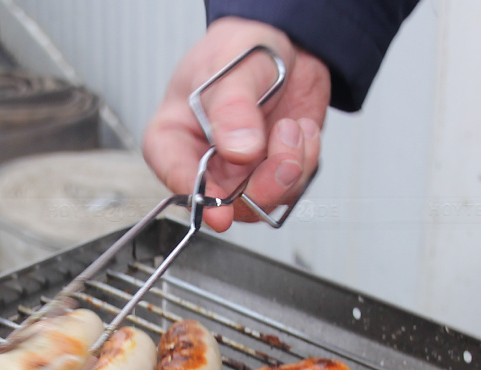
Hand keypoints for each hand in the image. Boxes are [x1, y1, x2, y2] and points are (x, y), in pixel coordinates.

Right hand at [143, 17, 328, 232]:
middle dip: (263, 184)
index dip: (198, 195)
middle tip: (285, 153)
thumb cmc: (242, 50)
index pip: (174, 172)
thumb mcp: (232, 65)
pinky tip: (301, 130)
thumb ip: (233, 108)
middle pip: (226, 202)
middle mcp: (205, 162)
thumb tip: (239, 150)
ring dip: (290, 167)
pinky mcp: (272, 176)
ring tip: (292, 127)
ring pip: (263, 202)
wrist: (287, 47)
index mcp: (175, 135)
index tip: (221, 210)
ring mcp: (240, 174)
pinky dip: (306, 159)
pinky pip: (293, 189)